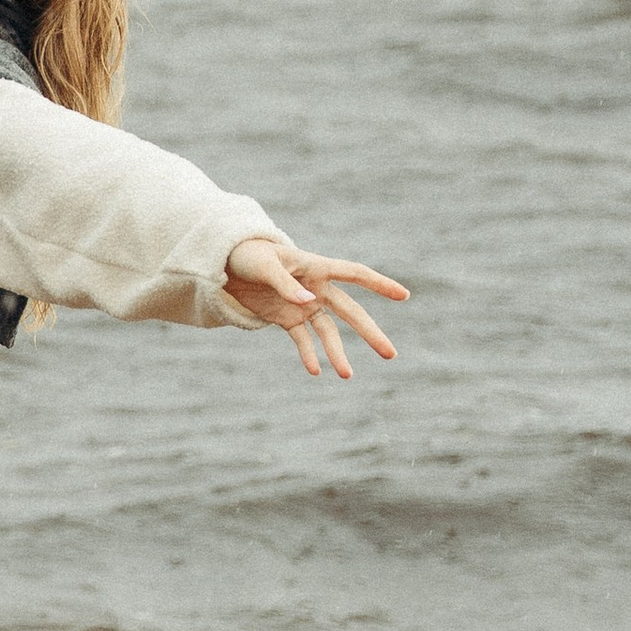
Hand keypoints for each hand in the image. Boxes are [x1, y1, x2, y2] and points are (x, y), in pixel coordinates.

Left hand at [222, 238, 407, 377]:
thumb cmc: (248, 256)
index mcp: (316, 267)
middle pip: (350, 311)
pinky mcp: (287, 318)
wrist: (226, 263)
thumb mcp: (264, 266)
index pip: (355, 274)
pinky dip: (309, 355)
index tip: (404, 296)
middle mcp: (316, 288)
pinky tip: (315, 371)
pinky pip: (302, 340)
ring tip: (347, 375)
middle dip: (370, 332)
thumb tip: (309, 301)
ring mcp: (304, 305)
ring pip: (328, 332)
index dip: (379, 284)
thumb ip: (285, 284)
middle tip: (391, 354)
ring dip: (337, 352)